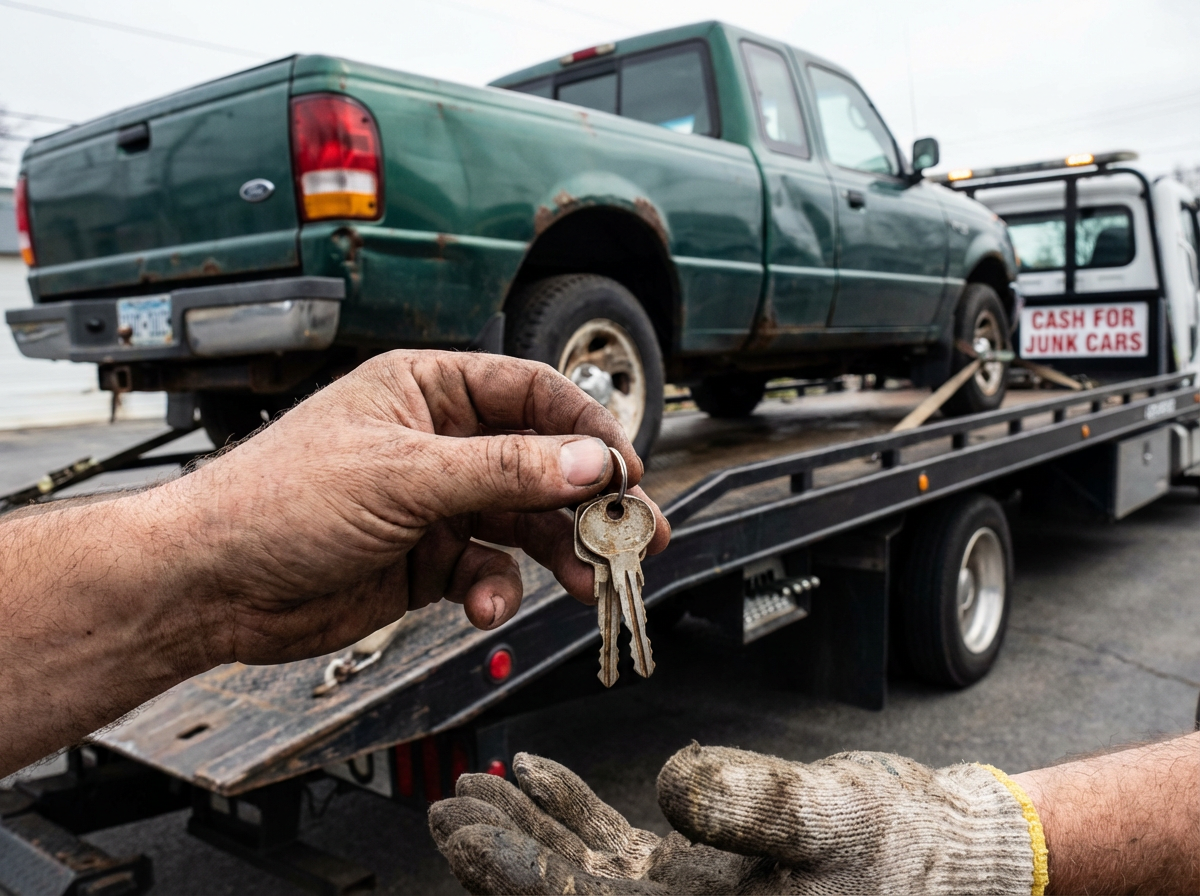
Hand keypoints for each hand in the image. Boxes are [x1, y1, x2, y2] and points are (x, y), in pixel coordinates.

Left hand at [162, 350, 668, 666]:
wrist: (211, 585)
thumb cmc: (280, 500)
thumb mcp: (403, 476)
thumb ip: (503, 471)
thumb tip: (588, 463)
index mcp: (429, 390)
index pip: (532, 395)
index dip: (586, 431)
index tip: (625, 471)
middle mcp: (439, 442)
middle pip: (539, 464)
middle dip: (587, 501)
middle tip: (636, 535)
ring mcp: (434, 503)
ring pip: (522, 523)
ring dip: (557, 552)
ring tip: (589, 581)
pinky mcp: (426, 560)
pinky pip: (487, 570)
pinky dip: (497, 590)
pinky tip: (488, 605)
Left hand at [430, 746, 1041, 895]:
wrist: (943, 853)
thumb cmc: (900, 849)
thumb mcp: (831, 819)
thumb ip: (755, 807)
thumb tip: (672, 788)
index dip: (519, 875)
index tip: (463, 831)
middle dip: (505, 853)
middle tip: (450, 807)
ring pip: (585, 870)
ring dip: (531, 829)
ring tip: (480, 788)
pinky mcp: (697, 873)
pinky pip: (619, 847)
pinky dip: (577, 812)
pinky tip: (542, 777)